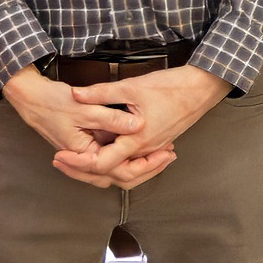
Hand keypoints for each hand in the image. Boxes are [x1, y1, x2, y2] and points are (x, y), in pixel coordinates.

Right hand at [2, 67, 164, 191]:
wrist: (31, 99)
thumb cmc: (53, 102)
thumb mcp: (86, 108)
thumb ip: (112, 119)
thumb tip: (138, 125)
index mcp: (85, 155)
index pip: (120, 170)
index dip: (147, 164)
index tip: (166, 153)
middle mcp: (85, 161)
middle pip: (121, 176)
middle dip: (148, 169)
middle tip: (169, 155)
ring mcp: (86, 156)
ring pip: (117, 170)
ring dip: (139, 164)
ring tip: (163, 152)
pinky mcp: (87, 148)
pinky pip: (111, 159)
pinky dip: (128, 155)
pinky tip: (143, 146)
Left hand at [65, 63, 226, 190]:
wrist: (201, 88)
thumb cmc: (170, 87)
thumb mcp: (131, 86)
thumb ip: (101, 93)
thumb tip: (76, 94)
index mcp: (137, 139)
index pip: (103, 163)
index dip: (79, 163)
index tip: (61, 156)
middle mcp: (146, 150)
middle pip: (113, 176)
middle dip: (85, 172)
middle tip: (63, 162)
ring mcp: (153, 148)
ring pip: (126, 172)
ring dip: (102, 170)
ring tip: (79, 162)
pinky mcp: (158, 144)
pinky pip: (136, 164)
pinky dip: (119, 164)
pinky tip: (107, 152)